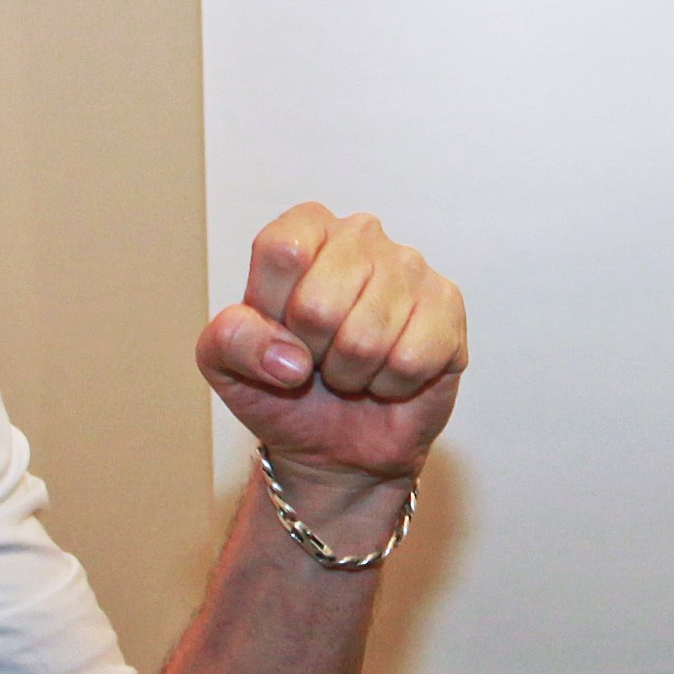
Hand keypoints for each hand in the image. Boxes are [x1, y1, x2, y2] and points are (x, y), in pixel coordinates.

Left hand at [204, 204, 466, 501]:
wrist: (336, 444)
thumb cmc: (283, 389)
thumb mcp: (225, 364)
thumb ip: (230, 339)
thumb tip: (290, 357)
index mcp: (305, 229)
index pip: (281, 251)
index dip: (273, 310)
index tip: (279, 331)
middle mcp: (362, 234)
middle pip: (319, 303)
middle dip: (312, 351)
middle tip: (318, 357)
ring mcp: (411, 268)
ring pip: (366, 338)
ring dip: (350, 374)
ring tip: (351, 368)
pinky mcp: (448, 307)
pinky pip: (410, 359)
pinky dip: (391, 386)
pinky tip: (387, 376)